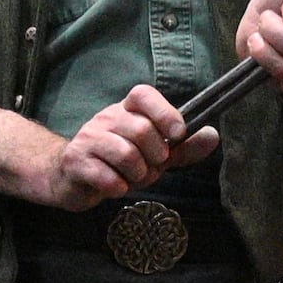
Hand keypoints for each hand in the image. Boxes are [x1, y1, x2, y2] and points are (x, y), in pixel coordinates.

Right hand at [44, 85, 215, 205]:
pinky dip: (118, 188)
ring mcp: (89, 138)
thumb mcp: (153, 155)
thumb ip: (183, 147)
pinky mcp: (75, 162)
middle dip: (155, 157)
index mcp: (126, 111)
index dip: (164, 112)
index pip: (143, 95)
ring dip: (138, 175)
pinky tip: (114, 187)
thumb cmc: (117, 164)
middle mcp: (106, 119)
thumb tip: (213, 135)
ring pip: (126, 155)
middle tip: (150, 167)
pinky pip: (107, 177)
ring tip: (131, 178)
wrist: (70, 177)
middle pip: (142, 130)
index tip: (177, 134)